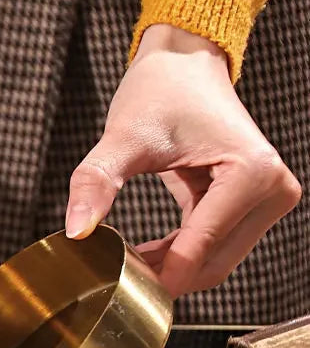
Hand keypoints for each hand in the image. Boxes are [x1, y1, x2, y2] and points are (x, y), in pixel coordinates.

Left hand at [65, 25, 300, 296]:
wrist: (184, 64)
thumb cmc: (161, 91)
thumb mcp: (123, 137)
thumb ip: (96, 182)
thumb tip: (76, 231)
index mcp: (251, 174)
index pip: (199, 249)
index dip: (157, 276)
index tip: (117, 283)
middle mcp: (272, 189)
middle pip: (212, 266)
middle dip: (164, 277)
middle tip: (116, 273)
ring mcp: (267, 199)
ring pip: (213, 263)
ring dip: (170, 270)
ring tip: (126, 260)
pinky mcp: (253, 205)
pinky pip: (212, 249)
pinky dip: (177, 257)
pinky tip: (143, 254)